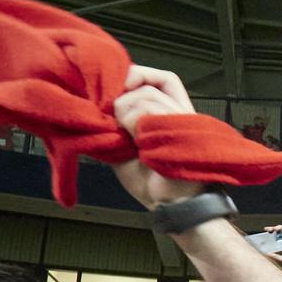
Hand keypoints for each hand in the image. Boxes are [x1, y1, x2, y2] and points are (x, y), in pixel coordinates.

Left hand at [110, 65, 200, 207]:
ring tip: (130, 140)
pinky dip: (134, 123)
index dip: (139, 76)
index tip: (119, 90)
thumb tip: (97, 106)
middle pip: (149, 84)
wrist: (170, 205)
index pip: (162, 79)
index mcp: (171, 115)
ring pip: (146, 96)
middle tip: (118, 126)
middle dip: (124, 99)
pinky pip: (148, 111)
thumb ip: (117, 126)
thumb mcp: (125, 149)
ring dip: (127, 115)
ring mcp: (183, 119)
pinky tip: (137, 142)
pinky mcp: (181, 128)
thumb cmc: (152, 182)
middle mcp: (181, 112)